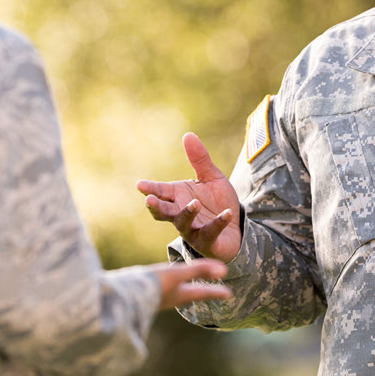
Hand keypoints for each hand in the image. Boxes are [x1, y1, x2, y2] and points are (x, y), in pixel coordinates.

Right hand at [136, 133, 242, 262]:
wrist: (235, 227)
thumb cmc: (217, 202)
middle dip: (155, 206)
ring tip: (194, 203)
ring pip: (183, 224)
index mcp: (178, 197)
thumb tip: (188, 134)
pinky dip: (218, 222)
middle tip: (149, 200)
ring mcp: (192, 229)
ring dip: (187, 213)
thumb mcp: (211, 177)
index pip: (160, 192)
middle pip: (163, 212)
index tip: (139, 184)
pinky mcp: (208, 241)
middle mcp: (180, 214)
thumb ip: (199, 159)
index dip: (150, 188)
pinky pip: (210, 233)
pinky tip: (226, 213)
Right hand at [148, 259, 232, 309]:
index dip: (216, 292)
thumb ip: (199, 270)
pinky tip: (159, 284)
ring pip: (175, 294)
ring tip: (186, 289)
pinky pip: (160, 291)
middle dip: (201, 292)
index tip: (230, 295)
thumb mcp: (176, 274)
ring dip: (184, 290)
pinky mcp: (143, 294)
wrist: (118, 297)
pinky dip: (166, 287)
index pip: (202, 292)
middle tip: (211, 293)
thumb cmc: (150, 284)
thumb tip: (224, 270)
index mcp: (180, 295)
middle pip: (191, 294)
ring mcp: (156, 298)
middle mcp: (169, 299)